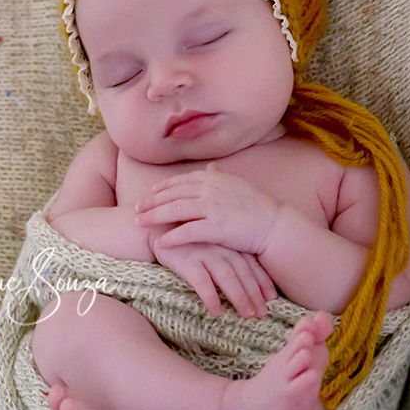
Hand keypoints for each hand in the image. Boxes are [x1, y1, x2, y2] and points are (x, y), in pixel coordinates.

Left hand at [135, 163, 281, 254]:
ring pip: (174, 211)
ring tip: (139, 223)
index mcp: (212, 178)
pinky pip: (187, 232)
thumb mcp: (236, 184)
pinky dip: (171, 237)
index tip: (148, 193)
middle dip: (151, 202)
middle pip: (172, 195)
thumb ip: (219, 176)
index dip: (161, 188)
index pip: (179, 181)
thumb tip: (210, 167)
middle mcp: (209, 189)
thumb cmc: (256, 206)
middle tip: (135, 209)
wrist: (274, 224)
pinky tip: (159, 243)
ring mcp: (212, 208)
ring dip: (154, 217)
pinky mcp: (216, 227)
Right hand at [148, 228, 276, 317]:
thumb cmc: (185, 237)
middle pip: (243, 273)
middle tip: (262, 314)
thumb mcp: (210, 240)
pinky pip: (202, 282)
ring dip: (239, 298)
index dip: (262, 282)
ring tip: (246, 315)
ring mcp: (204, 252)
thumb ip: (227, 252)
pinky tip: (216, 312)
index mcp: (228, 240)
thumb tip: (244, 276)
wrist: (155, 226)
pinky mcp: (186, 260)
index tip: (271, 299)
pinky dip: (210, 297)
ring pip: (227, 278)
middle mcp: (220, 246)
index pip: (251, 263)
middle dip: (254, 295)